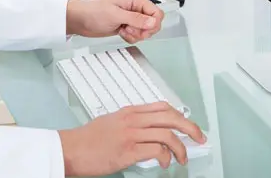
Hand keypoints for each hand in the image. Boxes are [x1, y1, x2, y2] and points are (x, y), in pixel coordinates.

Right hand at [58, 101, 205, 175]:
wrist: (71, 149)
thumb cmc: (88, 139)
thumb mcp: (111, 122)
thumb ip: (130, 123)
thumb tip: (147, 132)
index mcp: (129, 111)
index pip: (162, 107)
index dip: (180, 115)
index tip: (189, 125)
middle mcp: (132, 119)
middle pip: (170, 116)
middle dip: (190, 127)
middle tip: (199, 138)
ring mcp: (130, 134)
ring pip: (166, 134)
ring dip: (180, 148)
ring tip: (182, 158)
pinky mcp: (127, 151)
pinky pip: (156, 151)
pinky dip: (165, 158)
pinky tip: (164, 163)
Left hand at [66, 0, 163, 43]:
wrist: (81, 20)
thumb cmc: (94, 12)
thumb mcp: (115, 15)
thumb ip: (136, 19)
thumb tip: (152, 22)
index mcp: (136, 0)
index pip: (157, 13)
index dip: (152, 23)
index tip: (143, 28)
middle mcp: (136, 8)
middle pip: (153, 24)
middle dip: (143, 31)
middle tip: (130, 29)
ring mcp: (132, 18)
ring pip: (146, 31)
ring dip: (135, 35)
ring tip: (124, 30)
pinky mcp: (127, 26)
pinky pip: (137, 36)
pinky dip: (130, 37)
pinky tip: (121, 32)